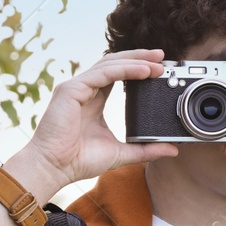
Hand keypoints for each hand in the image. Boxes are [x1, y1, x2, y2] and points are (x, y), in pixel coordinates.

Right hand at [17, 50, 178, 192]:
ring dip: (136, 61)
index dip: (138, 67)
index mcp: (94, 100)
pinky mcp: (71, 90)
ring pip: (109, 64)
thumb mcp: (121, 153)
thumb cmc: (78, 161)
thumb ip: (146, 149)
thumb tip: (172, 150)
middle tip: (163, 57)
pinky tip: (143, 70)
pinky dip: (125, 69)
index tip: (160, 68)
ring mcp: (76, 87)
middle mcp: (84, 89)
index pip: (118, 75)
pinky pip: (102, 73)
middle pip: (114, 63)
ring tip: (158, 63)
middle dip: (140, 57)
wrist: (54, 168)